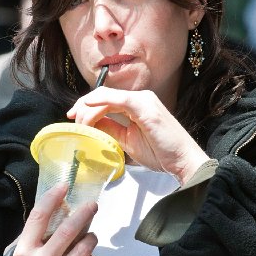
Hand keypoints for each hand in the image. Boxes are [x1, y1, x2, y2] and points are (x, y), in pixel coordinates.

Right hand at [9, 184, 97, 255]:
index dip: (53, 198)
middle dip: (85, 213)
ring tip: (90, 236)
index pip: (39, 217)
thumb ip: (26, 241)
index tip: (64, 186)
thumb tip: (47, 218)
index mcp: (23, 253)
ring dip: (91, 238)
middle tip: (92, 206)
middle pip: (69, 230)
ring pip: (84, 249)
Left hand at [67, 87, 209, 184]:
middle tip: (71, 120)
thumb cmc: (161, 153)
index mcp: (137, 105)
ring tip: (80, 124)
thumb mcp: (128, 141)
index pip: (106, 100)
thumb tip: (92, 125)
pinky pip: (118, 100)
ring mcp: (144, 100)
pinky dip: (100, 103)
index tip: (73, 118)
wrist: (183, 160)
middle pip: (103, 95)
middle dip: (82, 106)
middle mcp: (141, 98)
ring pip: (106, 97)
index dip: (86, 106)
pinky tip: (88, 110)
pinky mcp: (145, 106)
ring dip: (88, 109)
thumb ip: (112, 130)